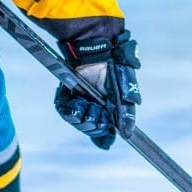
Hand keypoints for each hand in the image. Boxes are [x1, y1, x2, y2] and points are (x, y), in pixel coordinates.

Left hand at [54, 31, 141, 148]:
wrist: (98, 52)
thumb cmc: (116, 69)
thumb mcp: (125, 93)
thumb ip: (126, 114)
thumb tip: (128, 134)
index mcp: (110, 108)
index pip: (104, 130)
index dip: (103, 136)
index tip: (104, 139)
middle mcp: (95, 106)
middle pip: (90, 128)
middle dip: (92, 124)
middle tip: (95, 112)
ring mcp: (81, 101)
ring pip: (76, 121)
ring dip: (80, 116)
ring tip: (85, 103)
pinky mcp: (68, 94)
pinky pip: (63, 109)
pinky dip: (67, 107)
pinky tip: (73, 99)